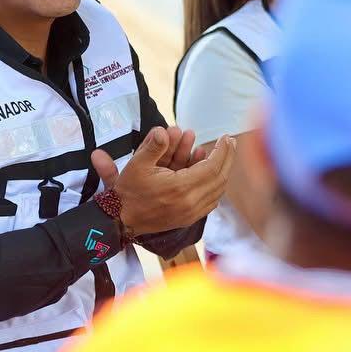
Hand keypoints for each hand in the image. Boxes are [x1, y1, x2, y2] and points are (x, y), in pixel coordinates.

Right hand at [90, 127, 234, 235]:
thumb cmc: (129, 191)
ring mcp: (191, 213)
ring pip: (217, 191)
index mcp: (180, 188)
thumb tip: (163, 131)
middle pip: (219, 179)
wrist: (121, 220)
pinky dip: (215, 187)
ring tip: (222, 154)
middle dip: (227, 158)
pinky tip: (214, 175)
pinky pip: (210, 202)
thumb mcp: (137, 164)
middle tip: (230, 142)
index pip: (212, 167)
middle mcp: (190, 202)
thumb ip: (153, 146)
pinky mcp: (188, 219)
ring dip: (222, 171)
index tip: (225, 137)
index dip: (221, 151)